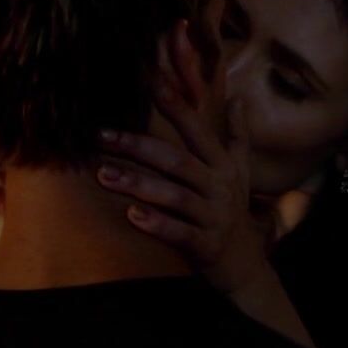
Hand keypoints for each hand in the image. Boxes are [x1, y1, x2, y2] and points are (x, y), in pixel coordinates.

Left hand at [95, 20, 267, 294]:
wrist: (246, 267)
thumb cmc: (233, 213)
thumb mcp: (240, 173)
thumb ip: (237, 136)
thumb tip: (239, 99)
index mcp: (223, 166)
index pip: (197, 130)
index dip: (175, 104)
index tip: (148, 80)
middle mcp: (220, 188)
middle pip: (178, 161)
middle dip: (139, 146)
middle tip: (102, 135)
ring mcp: (215, 217)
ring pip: (176, 196)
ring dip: (139, 184)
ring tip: (104, 174)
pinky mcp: (208, 246)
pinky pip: (181, 233)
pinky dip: (158, 224)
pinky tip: (132, 216)